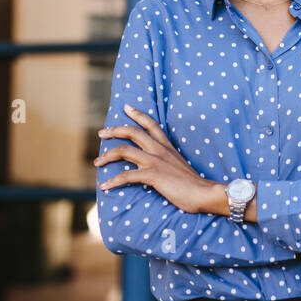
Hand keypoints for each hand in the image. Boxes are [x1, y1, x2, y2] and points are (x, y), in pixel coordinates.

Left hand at [94, 105, 214, 213]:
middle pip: (132, 132)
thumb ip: (167, 162)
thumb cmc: (193, 184)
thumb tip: (157, 165)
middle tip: (101, 133)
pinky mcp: (153, 175)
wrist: (204, 193)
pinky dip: (112, 181)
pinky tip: (105, 186)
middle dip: (114, 130)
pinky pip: (126, 176)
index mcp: (167, 146)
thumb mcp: (179, 166)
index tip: (126, 107)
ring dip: (107, 156)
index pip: (151, 123)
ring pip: (124, 150)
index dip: (137, 114)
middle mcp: (160, 150)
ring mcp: (155, 161)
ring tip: (97, 162)